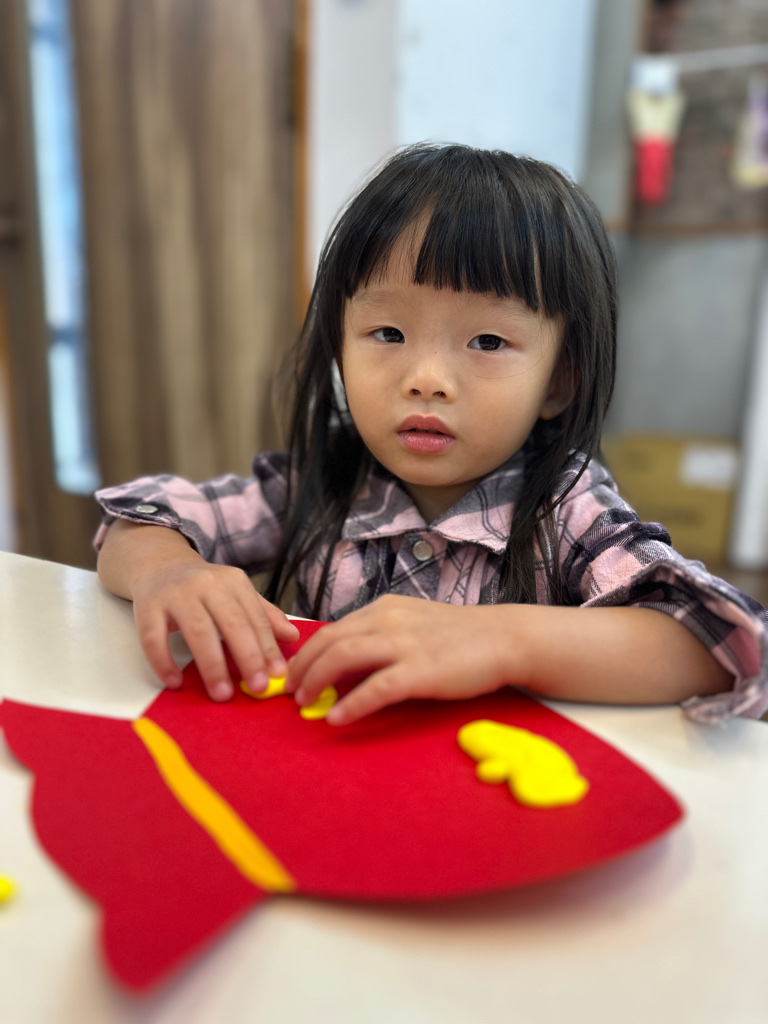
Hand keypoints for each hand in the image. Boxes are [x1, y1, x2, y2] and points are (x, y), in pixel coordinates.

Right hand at [131, 559, 298, 701]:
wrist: (159, 566)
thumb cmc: (204, 588)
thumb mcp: (236, 594)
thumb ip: (264, 615)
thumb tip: (293, 636)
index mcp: (233, 581)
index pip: (254, 617)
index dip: (267, 647)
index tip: (278, 674)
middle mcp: (206, 584)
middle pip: (231, 623)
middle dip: (247, 657)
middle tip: (257, 688)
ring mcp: (176, 594)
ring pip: (197, 632)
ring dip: (212, 666)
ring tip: (222, 694)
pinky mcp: (148, 606)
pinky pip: (154, 638)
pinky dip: (164, 662)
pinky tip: (175, 682)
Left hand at [286, 596, 513, 724]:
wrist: (504, 638)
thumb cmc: (460, 636)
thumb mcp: (413, 624)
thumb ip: (380, 637)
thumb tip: (344, 662)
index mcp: (384, 609)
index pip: (332, 629)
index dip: (306, 653)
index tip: (294, 674)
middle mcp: (388, 621)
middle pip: (328, 641)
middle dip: (302, 668)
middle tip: (290, 692)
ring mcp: (404, 644)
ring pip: (342, 657)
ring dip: (316, 682)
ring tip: (305, 703)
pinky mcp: (420, 671)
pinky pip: (375, 689)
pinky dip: (351, 704)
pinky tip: (337, 718)